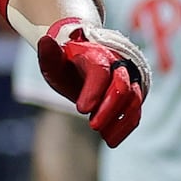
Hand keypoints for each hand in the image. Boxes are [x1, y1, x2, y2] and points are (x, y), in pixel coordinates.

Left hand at [37, 18, 149, 146]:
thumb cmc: (66, 62)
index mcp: (97, 54)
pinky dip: (125, 127)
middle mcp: (118, 65)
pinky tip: (111, 140)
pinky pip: (136, 112)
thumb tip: (44, 40)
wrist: (83, 59)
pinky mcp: (134, 95)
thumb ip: (48, 55)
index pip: (100, 71)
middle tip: (92, 126)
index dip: (93, 90)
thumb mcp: (53, 60)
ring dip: (121, 121)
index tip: (81, 110)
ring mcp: (129, 80)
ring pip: (134, 101)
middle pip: (122, 87)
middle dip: (110, 108)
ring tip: (107, 140)